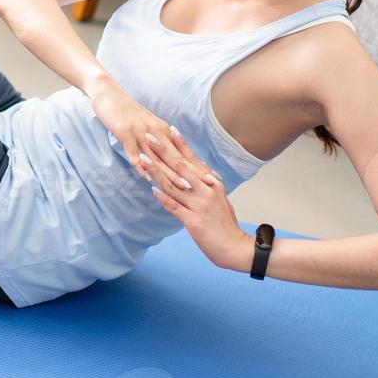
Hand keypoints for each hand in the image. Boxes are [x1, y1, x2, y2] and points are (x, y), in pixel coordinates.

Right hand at [87, 77, 216, 179]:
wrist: (110, 94)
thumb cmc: (128, 112)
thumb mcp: (148, 125)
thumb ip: (159, 140)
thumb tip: (170, 157)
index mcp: (163, 131)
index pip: (184, 153)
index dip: (198, 167)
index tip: (212, 179)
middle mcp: (156, 132)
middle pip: (174, 157)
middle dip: (190, 174)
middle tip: (205, 187)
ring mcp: (141, 132)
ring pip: (157, 157)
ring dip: (169, 173)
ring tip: (181, 187)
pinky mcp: (125, 132)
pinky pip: (133, 150)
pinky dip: (139, 163)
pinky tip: (144, 175)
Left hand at [142, 130, 249, 270]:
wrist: (235, 248)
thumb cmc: (225, 224)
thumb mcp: (219, 198)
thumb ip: (207, 183)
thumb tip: (197, 169)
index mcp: (212, 183)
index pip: (192, 159)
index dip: (179, 144)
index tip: (168, 128)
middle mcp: (206, 190)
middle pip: (180, 167)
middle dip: (163, 150)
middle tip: (148, 136)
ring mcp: (199, 205)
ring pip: (173, 184)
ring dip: (156, 171)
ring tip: (142, 159)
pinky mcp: (193, 221)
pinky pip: (174, 206)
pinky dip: (163, 197)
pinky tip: (152, 189)